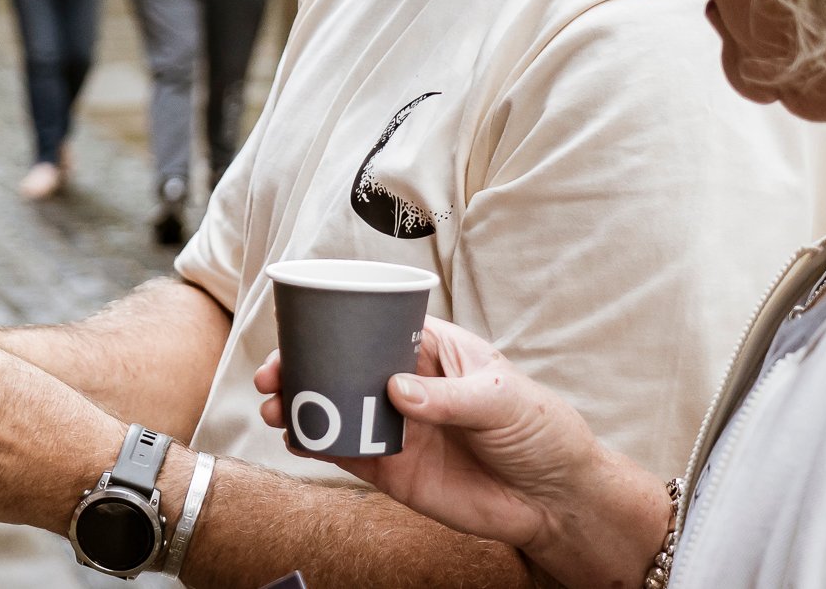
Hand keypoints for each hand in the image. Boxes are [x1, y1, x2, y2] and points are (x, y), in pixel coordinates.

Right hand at [253, 320, 664, 581]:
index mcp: (432, 349)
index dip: (333, 324)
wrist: (554, 500)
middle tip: (272, 375)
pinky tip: (295, 440)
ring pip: (335, 407)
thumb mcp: (502, 400)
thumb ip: (448, 397)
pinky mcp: (392, 468)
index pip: (374, 324)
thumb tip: (396, 391)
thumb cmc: (539, 430)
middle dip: (302, 365)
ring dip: (300, 405)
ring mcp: (396, 425)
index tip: (299, 332)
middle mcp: (406, 383)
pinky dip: (316, 445)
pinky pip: (345, 451)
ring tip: (273, 410)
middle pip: (342, 364)